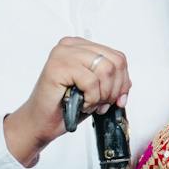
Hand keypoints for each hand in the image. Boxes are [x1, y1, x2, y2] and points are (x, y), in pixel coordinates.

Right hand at [3, 38, 131, 164]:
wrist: (41, 123)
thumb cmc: (65, 107)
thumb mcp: (97, 90)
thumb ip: (112, 81)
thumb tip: (127, 84)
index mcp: (81, 46)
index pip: (118, 57)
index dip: (123, 81)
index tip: (118, 99)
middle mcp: (72, 45)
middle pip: (115, 62)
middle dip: (114, 89)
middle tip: (104, 104)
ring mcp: (63, 53)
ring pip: (105, 70)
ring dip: (103, 95)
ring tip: (90, 104)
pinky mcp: (58, 66)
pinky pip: (91, 81)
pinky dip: (91, 98)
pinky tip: (81, 104)